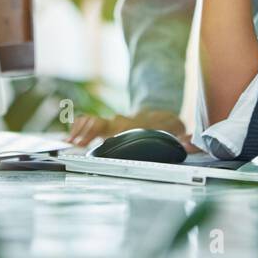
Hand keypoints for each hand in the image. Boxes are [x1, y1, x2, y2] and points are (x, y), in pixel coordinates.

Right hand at [66, 109, 191, 148]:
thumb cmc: (165, 127)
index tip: (97, 140)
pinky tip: (70, 138)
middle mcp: (119, 122)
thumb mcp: (176, 130)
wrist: (159, 113)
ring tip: (67, 142)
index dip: (105, 133)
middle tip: (73, 144)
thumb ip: (182, 138)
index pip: (116, 127)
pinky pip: (89, 123)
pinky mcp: (106, 125)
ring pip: (91, 122)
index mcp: (133, 125)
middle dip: (86, 132)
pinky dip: (79, 128)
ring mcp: (111, 123)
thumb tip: (189, 142)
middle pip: (98, 123)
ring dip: (79, 131)